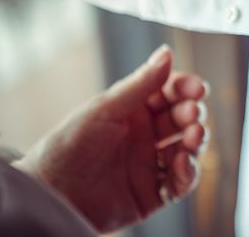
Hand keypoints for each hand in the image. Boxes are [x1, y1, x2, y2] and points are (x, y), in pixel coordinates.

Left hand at [15, 45, 207, 232]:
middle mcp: (145, 136)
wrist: (50, 194)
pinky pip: (181, 183)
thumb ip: (141, 84)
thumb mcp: (105, 109)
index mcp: (133, 110)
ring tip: (193, 137)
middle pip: (183, 119)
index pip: (170, 93)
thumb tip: (166, 53)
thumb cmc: (68, 146)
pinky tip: (182, 165)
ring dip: (196, 141)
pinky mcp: (153, 194)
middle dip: (192, 114)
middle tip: (192, 114)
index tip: (198, 88)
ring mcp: (150, 164)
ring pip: (188, 149)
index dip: (186, 89)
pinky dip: (188, 173)